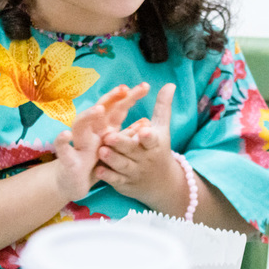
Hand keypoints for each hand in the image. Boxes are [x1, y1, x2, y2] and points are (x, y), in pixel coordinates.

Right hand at [51, 83, 148, 199]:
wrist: (74, 183)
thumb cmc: (95, 162)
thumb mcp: (114, 148)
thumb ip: (127, 135)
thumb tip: (147, 122)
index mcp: (103, 128)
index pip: (116, 108)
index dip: (128, 97)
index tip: (144, 87)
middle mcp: (90, 132)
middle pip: (100, 110)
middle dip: (111, 98)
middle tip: (124, 89)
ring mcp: (78, 143)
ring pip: (80, 125)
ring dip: (88, 116)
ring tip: (99, 109)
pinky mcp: (68, 159)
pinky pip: (63, 149)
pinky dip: (62, 141)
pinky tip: (65, 135)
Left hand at [94, 83, 184, 204]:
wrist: (163, 184)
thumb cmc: (159, 150)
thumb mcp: (162, 130)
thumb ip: (163, 107)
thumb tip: (170, 84)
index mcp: (154, 144)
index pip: (152, 139)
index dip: (148, 136)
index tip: (144, 130)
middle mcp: (144, 158)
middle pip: (132, 151)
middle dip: (122, 144)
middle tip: (109, 137)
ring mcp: (134, 172)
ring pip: (122, 165)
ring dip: (112, 159)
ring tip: (102, 150)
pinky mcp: (124, 184)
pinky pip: (115, 180)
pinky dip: (108, 176)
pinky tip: (99, 170)